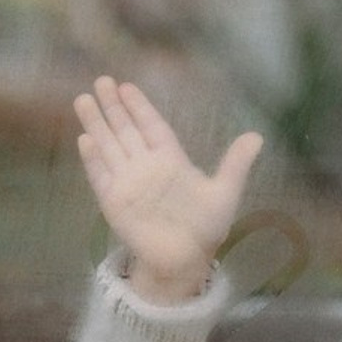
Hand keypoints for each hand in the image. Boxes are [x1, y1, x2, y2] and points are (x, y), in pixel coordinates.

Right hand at [74, 77, 261, 302]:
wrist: (184, 261)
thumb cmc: (205, 229)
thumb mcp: (225, 193)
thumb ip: (235, 164)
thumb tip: (257, 136)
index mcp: (171, 160)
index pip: (152, 126)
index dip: (140, 107)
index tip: (126, 87)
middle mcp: (146, 167)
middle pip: (126, 130)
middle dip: (113, 107)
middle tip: (101, 80)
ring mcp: (128, 183)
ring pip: (109, 146)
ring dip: (97, 124)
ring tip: (83, 100)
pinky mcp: (114, 202)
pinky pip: (101, 176)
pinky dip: (93, 160)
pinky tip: (85, 139)